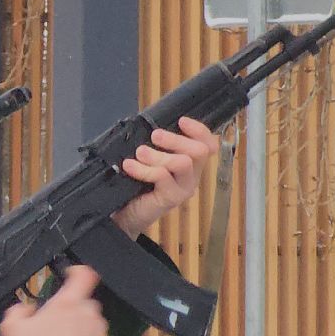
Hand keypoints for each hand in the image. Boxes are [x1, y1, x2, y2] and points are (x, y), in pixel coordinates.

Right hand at [0, 265, 108, 335]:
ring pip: (91, 324)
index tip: (69, 275)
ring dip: (79, 328)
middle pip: (85, 302)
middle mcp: (88, 316)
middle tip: (53, 322)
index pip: (83, 274)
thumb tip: (25, 309)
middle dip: (72, 309)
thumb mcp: (10, 327)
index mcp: (68, 303)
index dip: (77, 270)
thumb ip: (19, 309)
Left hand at [109, 117, 220, 238]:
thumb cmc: (137, 184)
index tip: (181, 121)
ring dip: (158, 154)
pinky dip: (143, 168)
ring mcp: (184, 188)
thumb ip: (158, 146)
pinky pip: (162, 176)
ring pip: (183, 162)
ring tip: (140, 152)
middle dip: (176, 139)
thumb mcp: (150, 160)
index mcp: (191, 163)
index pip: (208, 145)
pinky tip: (130, 166)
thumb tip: (152, 126)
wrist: (125, 214)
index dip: (199, 130)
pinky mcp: (171, 198)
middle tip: (155, 135)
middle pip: (199, 151)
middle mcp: (192, 176)